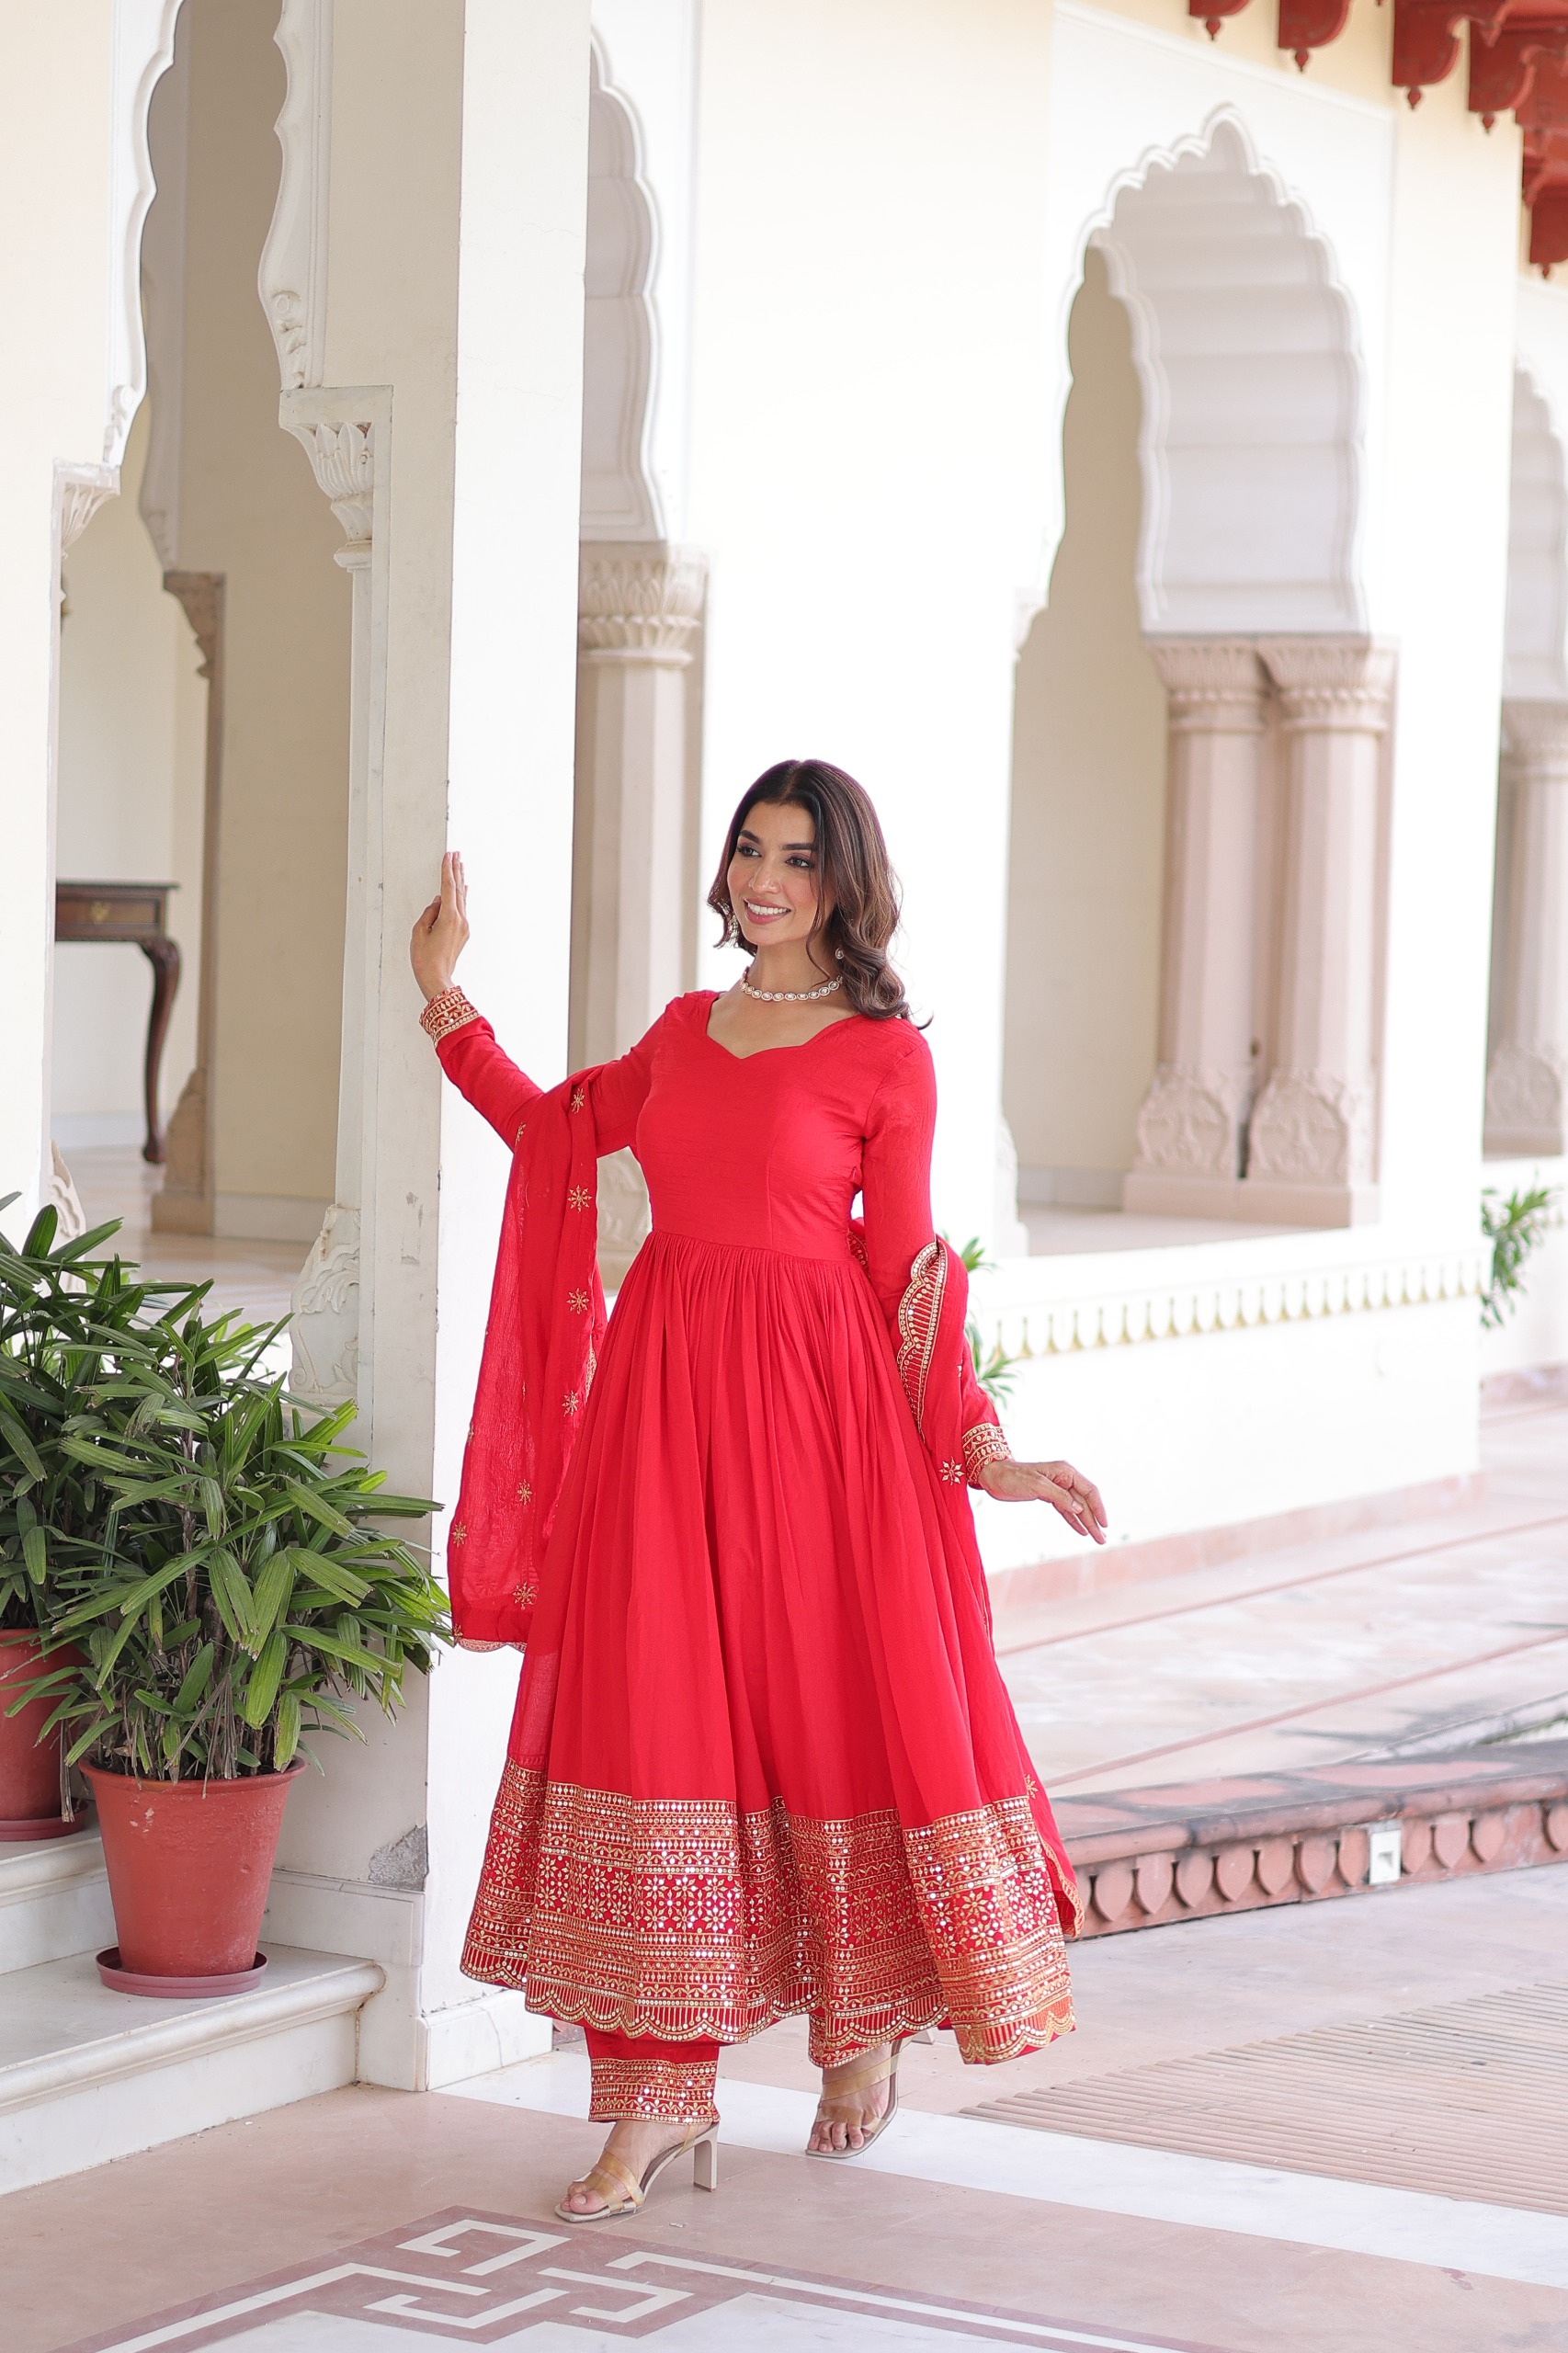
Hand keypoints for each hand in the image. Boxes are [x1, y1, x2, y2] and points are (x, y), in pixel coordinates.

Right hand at [411, 851, 468, 1001]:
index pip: (448, 887)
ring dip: (460, 881)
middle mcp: (460, 920)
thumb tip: (438, 902)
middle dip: (457, 870)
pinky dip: (461, 896)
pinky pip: (462, 909)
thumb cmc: (425, 959)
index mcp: (449, 917)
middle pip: (458, 889)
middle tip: (457, 854)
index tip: (448, 856)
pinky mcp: (463, 933)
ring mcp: (463, 927)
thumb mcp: (419, 932)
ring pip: (462, 898)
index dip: (447, 870)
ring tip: (460, 865)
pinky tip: (464, 889)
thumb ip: (429, 913)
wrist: (437, 978)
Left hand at [979, 1457, 1106, 1543]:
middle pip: (1085, 1502)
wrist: (994, 1476)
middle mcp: (1065, 1479)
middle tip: (1102, 1540)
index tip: (1104, 1524)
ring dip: (1087, 1523)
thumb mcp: (1037, 1485)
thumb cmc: (1013, 1477)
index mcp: (1065, 1471)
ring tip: (1097, 1538)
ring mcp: (1058, 1488)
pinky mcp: (1049, 1496)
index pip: (1089, 1490)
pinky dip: (1074, 1521)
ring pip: (1077, 1508)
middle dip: (1094, 1520)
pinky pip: (1066, 1510)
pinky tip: (1082, 1531)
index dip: (1099, 1507)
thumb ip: (1059, 1495)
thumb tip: (1079, 1508)